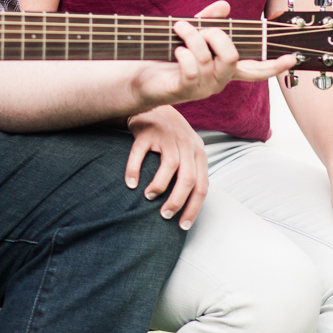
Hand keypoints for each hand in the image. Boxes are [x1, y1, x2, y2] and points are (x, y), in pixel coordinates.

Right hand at [126, 105, 207, 229]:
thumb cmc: (172, 138)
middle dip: (177, 202)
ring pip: (170, 166)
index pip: (202, 186)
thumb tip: (190, 207)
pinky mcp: (148, 131)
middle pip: (188, 178)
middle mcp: (186, 144)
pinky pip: (141, 153)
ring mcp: (167, 136)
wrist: (155, 106)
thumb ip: (192, 173)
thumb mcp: (188, 152)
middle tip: (165, 215)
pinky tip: (130, 184)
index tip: (182, 226)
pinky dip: (134, 170)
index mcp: (199, 152)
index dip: (193, 208)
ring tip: (149, 197)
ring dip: (160, 187)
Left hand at [131, 0, 296, 108]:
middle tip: (196, 28)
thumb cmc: (164, 56)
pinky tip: (174, 50)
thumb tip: (225, 5)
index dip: (273, 66)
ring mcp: (201, 89)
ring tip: (177, 28)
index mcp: (222, 70)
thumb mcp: (188, 34)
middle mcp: (217, 82)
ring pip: (207, 56)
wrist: (138, 77)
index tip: (292, 58)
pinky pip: (190, 67)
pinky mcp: (184, 91)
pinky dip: (182, 50)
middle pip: (232, 56)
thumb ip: (207, 21)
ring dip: (190, 35)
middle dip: (215, 34)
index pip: (254, 71)